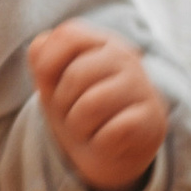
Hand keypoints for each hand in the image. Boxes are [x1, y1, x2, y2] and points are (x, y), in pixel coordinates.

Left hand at [30, 22, 165, 190]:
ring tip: (89, 129)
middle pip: (75, 76)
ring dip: (78, 127)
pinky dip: (99, 143)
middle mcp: (125, 57)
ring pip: (90, 106)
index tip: (55, 87)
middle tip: (74, 114)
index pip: (67, 35)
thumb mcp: (53, 86)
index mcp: (100, 43)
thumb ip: (42, 61)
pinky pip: (111, 132)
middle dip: (62, 105)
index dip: (47, 65)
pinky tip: (108, 141)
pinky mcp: (152, 118)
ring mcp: (141, 85)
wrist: (111, 154)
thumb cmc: (79, 113)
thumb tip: (38, 46)